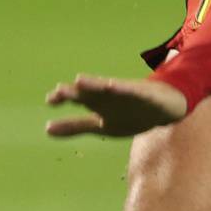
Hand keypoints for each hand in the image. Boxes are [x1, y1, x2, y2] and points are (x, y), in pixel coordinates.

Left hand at [44, 75, 188, 137]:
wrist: (164, 110)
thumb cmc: (130, 114)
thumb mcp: (101, 125)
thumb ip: (75, 126)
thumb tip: (46, 129)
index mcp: (97, 102)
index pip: (77, 97)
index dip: (63, 97)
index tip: (50, 101)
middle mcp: (108, 95)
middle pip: (89, 91)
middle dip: (76, 90)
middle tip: (60, 91)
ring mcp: (125, 93)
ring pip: (107, 88)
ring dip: (94, 84)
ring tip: (80, 80)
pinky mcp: (143, 93)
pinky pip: (132, 90)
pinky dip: (122, 88)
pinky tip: (113, 86)